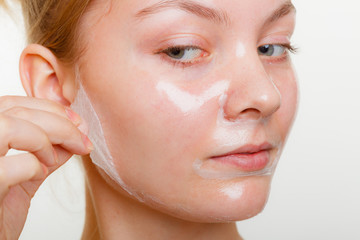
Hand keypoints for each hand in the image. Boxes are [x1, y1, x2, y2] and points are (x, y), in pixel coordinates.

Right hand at [0, 96, 91, 239]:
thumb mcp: (26, 176)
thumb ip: (48, 153)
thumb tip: (77, 134)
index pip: (12, 104)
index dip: (49, 108)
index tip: (77, 123)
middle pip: (17, 112)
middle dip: (60, 124)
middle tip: (82, 141)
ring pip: (11, 126)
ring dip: (45, 139)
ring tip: (53, 159)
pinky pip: (14, 165)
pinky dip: (36, 166)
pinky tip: (40, 174)